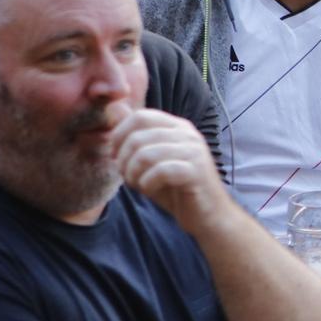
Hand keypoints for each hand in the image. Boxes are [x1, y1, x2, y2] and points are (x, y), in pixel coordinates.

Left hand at [113, 107, 235, 232]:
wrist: (207, 214)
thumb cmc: (175, 187)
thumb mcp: (150, 159)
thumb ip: (133, 134)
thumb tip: (114, 106)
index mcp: (177, 126)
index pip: (140, 116)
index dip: (120, 136)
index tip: (116, 156)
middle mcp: (187, 134)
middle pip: (138, 136)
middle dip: (124, 160)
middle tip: (127, 176)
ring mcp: (194, 151)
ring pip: (145, 154)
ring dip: (133, 174)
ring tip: (138, 184)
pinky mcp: (196, 171)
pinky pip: (159, 171)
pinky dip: (147, 184)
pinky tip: (150, 190)